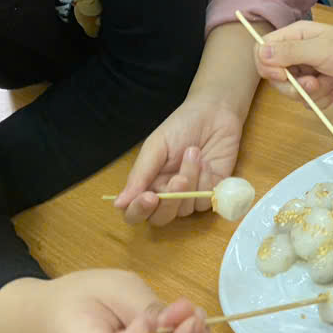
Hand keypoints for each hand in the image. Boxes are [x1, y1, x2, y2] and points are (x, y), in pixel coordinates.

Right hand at [113, 97, 244, 225]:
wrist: (214, 113)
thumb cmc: (181, 127)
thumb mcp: (156, 147)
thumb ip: (139, 176)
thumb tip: (118, 203)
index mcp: (148, 184)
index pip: (135, 212)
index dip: (139, 210)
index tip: (150, 197)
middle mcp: (168, 195)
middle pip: (161, 218)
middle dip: (170, 201)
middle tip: (180, 178)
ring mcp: (190, 196)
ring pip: (185, 209)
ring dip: (191, 180)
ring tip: (193, 152)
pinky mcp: (212, 193)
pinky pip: (206, 202)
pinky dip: (207, 182)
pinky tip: (208, 162)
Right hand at [256, 22, 332, 106]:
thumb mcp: (322, 50)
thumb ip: (290, 52)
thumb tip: (260, 52)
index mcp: (295, 37)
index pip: (263, 51)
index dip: (267, 66)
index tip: (281, 74)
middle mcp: (298, 54)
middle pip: (274, 77)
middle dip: (295, 85)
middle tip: (314, 81)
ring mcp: (309, 73)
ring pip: (292, 93)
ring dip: (314, 92)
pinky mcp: (320, 89)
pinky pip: (308, 102)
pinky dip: (323, 99)